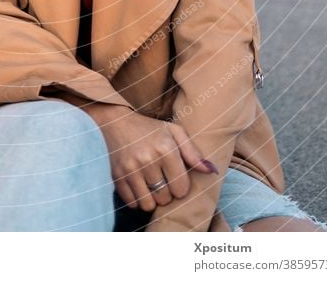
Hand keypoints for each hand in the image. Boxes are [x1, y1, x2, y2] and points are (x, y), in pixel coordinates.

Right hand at [86, 103, 216, 212]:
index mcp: (165, 149)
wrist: (116, 122)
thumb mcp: (174, 132)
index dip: (181, 187)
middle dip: (167, 193)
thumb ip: (193, 152)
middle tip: (162, 180)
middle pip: (165, 198)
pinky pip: (132, 203)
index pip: (181, 189)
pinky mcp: (116, 177)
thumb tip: (211, 171)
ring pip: (148, 205)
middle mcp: (147, 160)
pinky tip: (139, 186)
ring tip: (151, 185)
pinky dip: (137, 199)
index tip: (176, 179)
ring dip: (152, 199)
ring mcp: (130, 169)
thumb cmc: (149, 128)